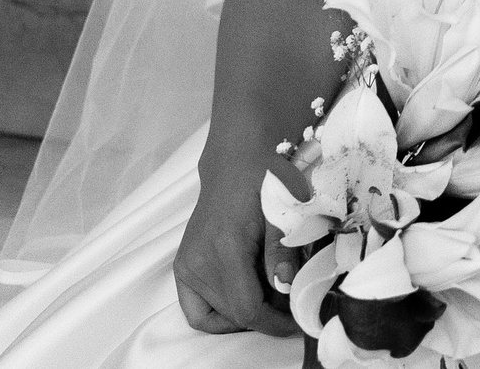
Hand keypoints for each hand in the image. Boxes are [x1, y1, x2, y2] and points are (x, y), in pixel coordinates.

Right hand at [173, 143, 307, 336]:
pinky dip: (218, 314)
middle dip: (265, 314)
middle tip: (289, 299)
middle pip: (234, 314)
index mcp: (225, 248)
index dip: (274, 322)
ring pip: (216, 315)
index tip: (296, 322)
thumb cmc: (266, 176)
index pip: (247, 309)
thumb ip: (282, 249)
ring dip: (244, 312)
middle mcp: (199, 261)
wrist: (238, 157)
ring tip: (269, 292)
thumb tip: (284, 286)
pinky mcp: (182, 265)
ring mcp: (186, 264)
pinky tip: (241, 298)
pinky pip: (195, 310)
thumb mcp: (285, 209)